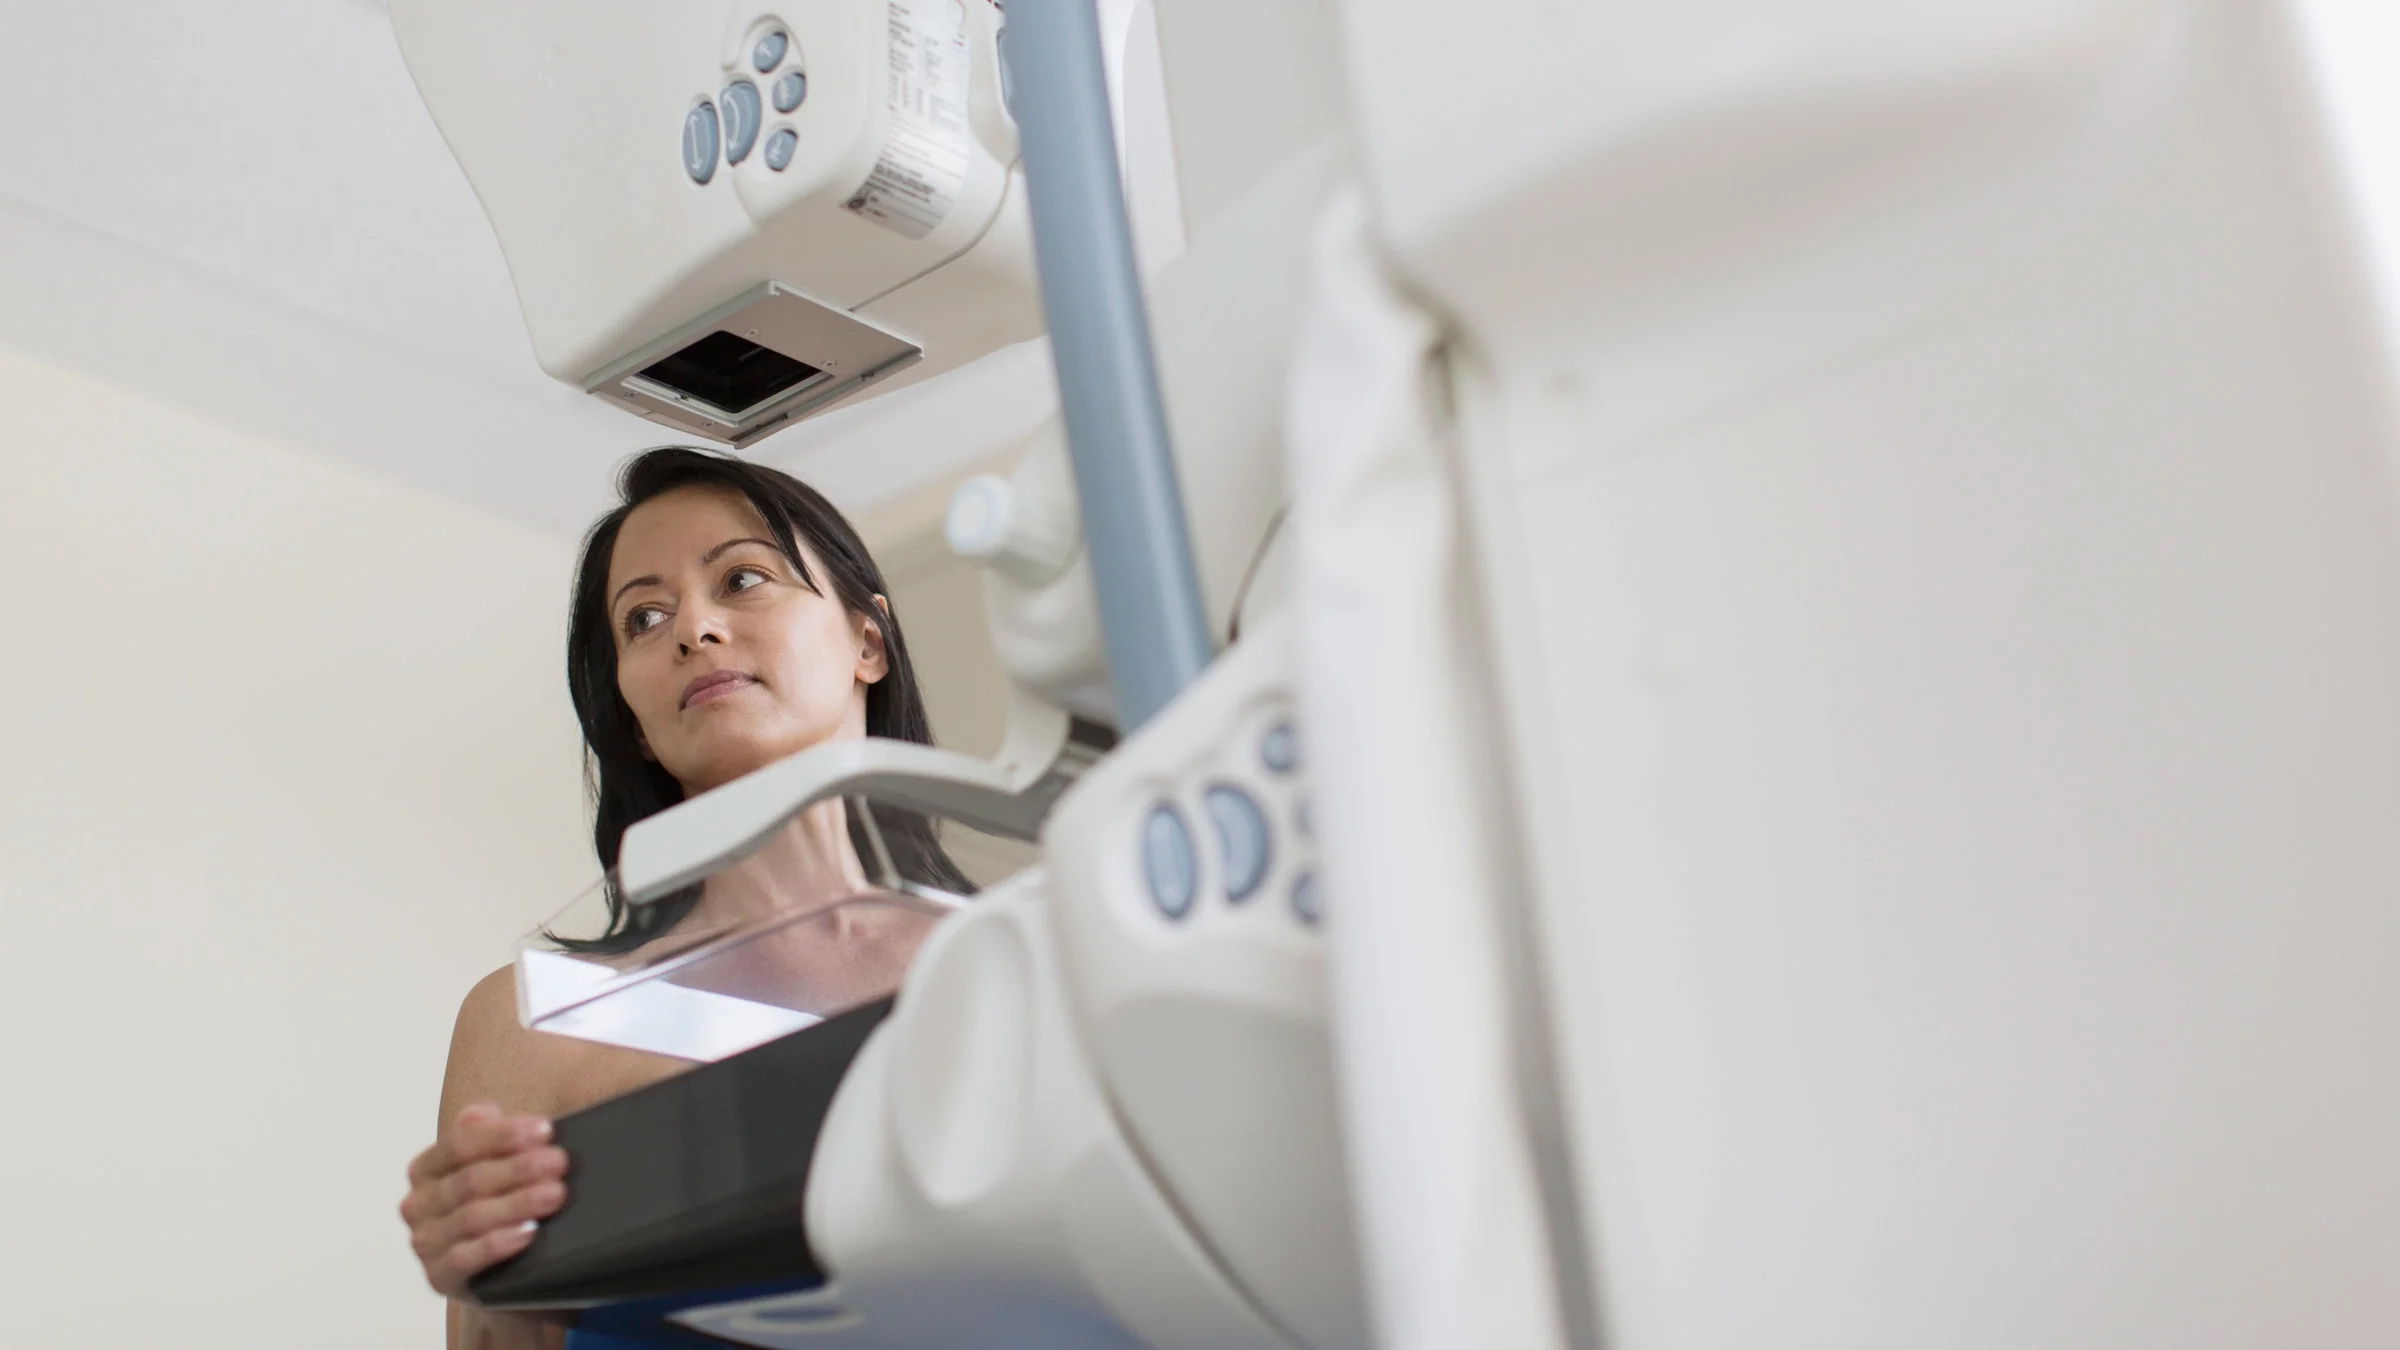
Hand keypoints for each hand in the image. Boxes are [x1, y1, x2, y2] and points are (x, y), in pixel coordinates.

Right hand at [400, 1103, 568, 1296]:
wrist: (501, 1273)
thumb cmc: (499, 1205)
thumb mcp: (496, 1166)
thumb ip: (488, 1135)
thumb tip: (482, 1112)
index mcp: (426, 1168)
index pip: (460, 1143)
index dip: (502, 1135)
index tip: (545, 1130)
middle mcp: (418, 1204)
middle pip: (470, 1180)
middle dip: (518, 1168)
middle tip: (558, 1162)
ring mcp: (426, 1243)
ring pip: (471, 1217)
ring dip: (517, 1203)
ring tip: (555, 1194)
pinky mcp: (439, 1277)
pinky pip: (465, 1258)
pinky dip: (498, 1243)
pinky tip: (528, 1233)